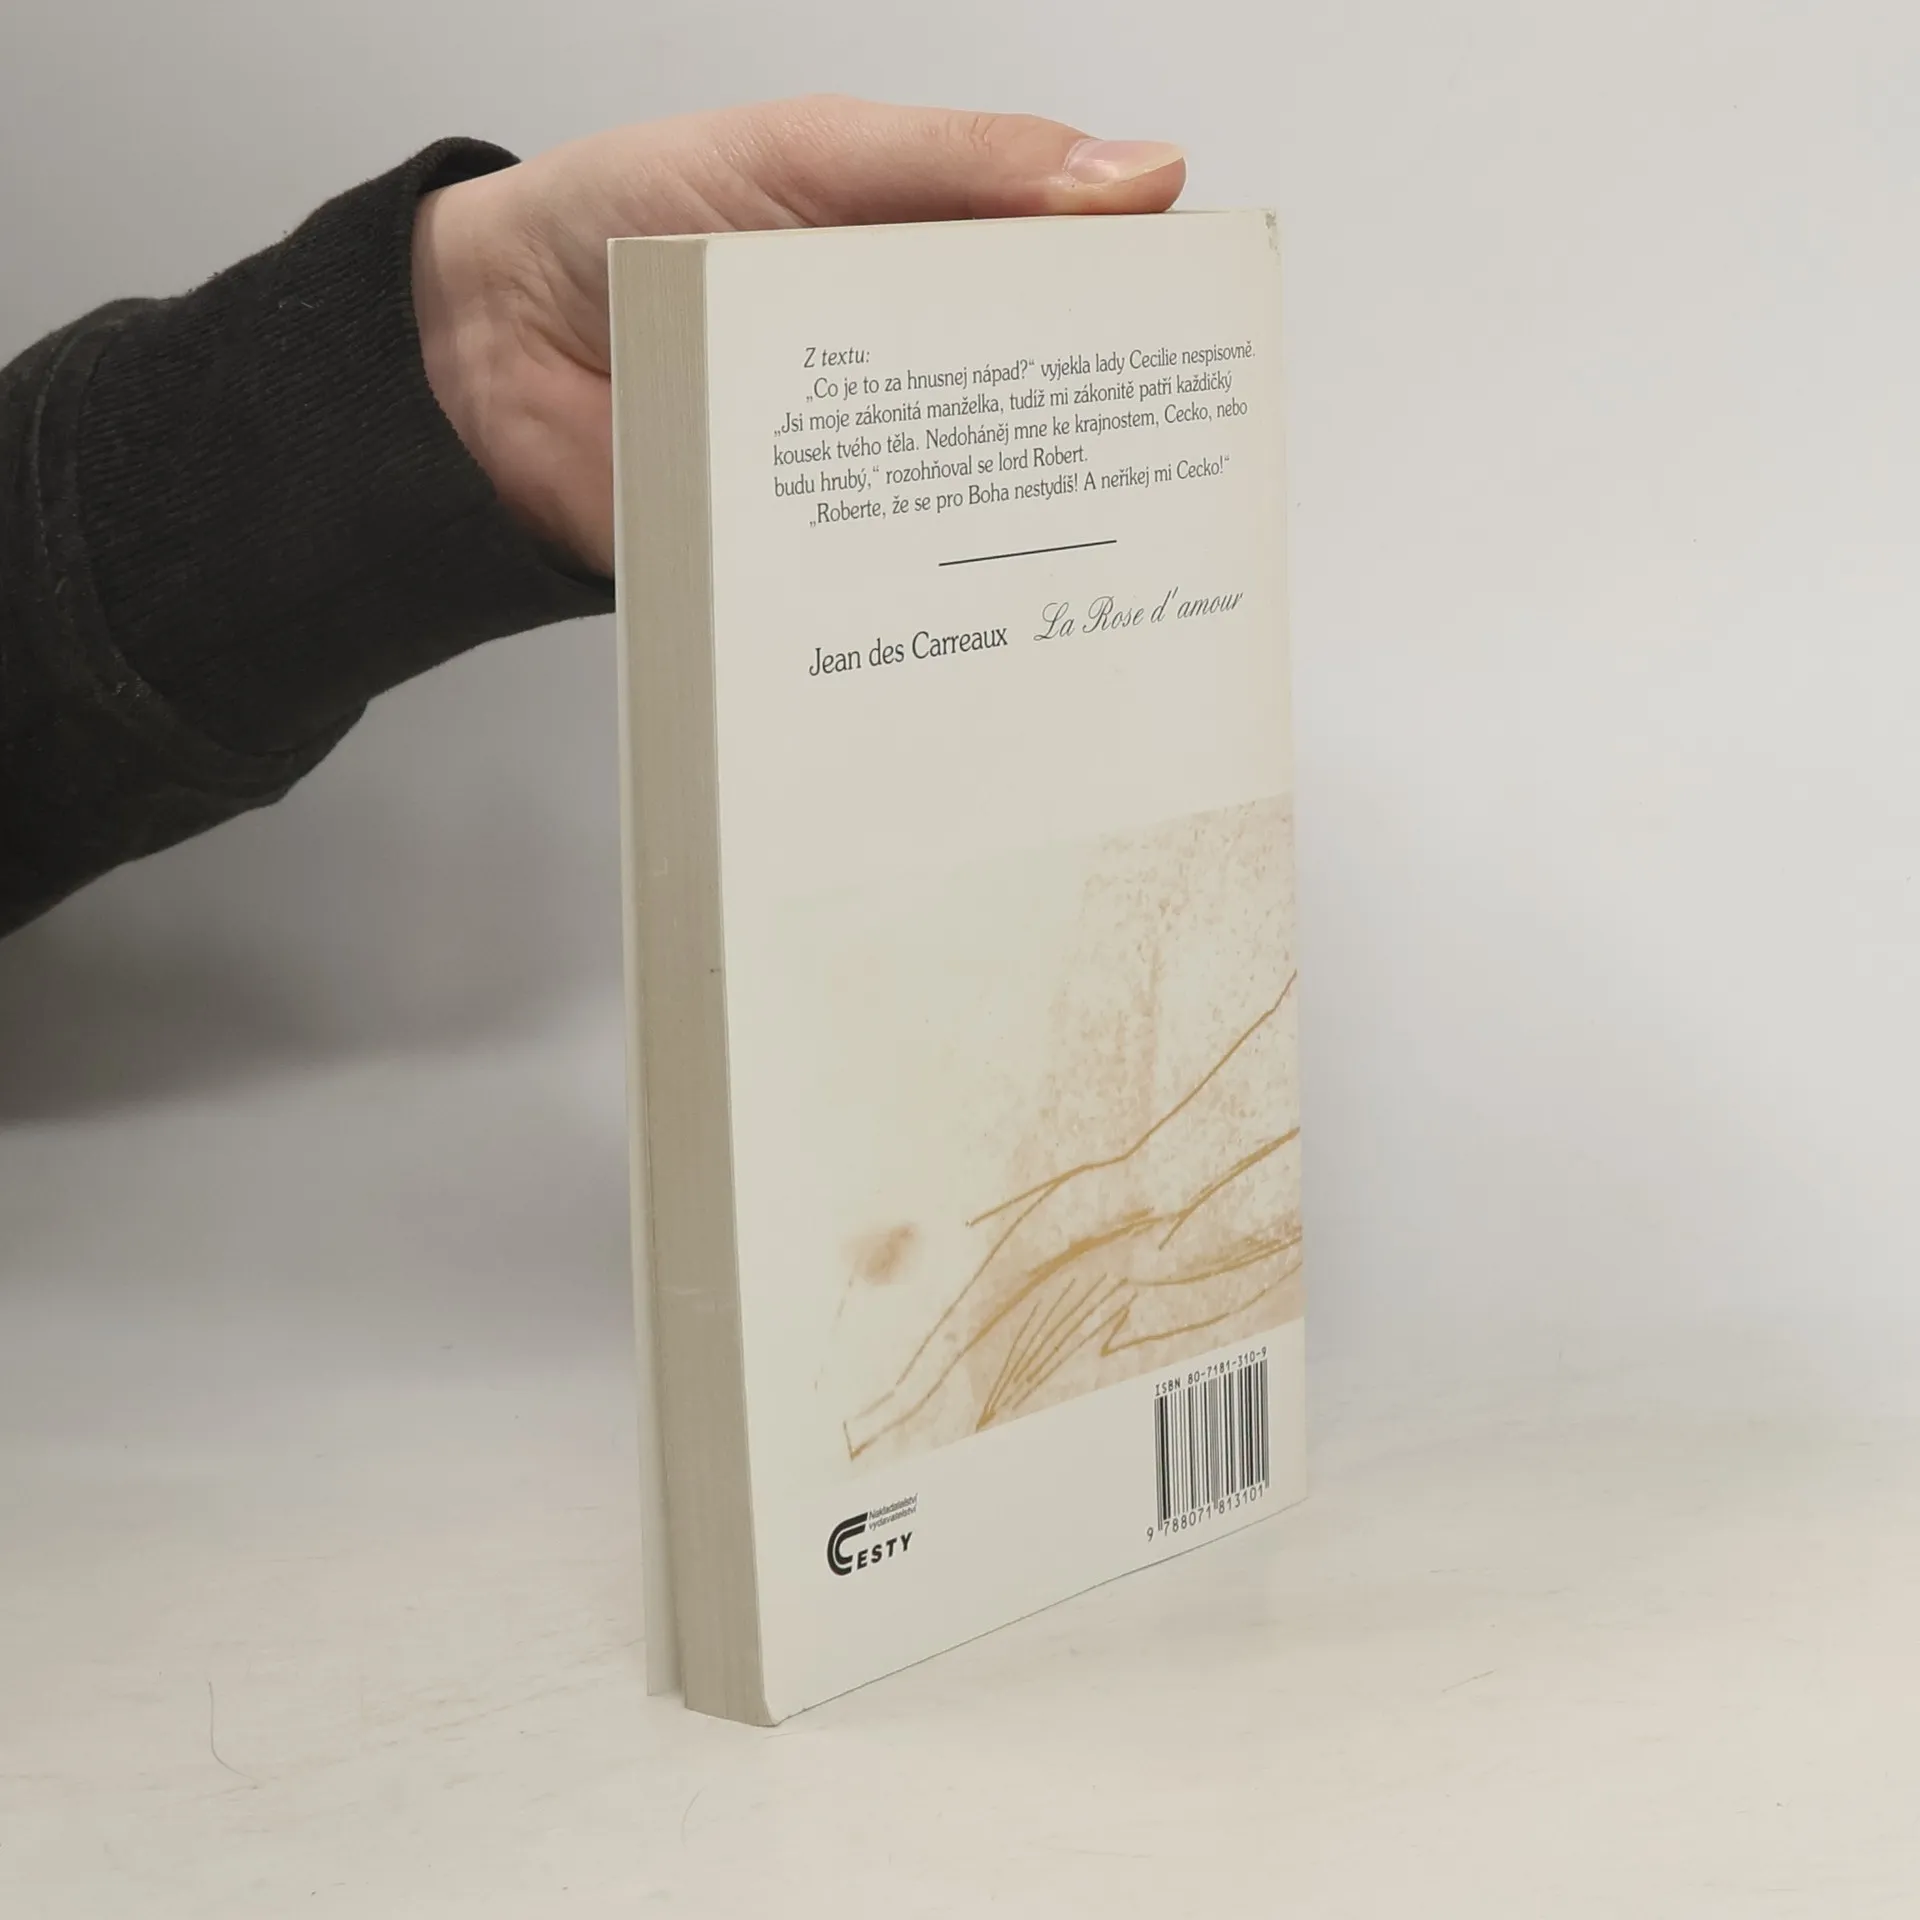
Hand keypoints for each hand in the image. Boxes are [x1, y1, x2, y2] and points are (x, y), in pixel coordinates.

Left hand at [410, 96, 1185, 575]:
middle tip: (1159, 479)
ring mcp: (858, 482)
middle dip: (1097, 453)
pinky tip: (969, 615)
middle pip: (1035, 425)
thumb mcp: (805, 157)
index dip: (1140, 320)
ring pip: (970, 521)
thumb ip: (957, 167)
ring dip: (1024, 542)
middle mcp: (907, 383)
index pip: (1069, 295)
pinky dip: (922, 604)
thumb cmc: (626, 221)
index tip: (1201, 350)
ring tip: (1092, 561)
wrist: (479, 346)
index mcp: (925, 268)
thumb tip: (1141, 176)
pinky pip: (881, 590)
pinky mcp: (804, 564)